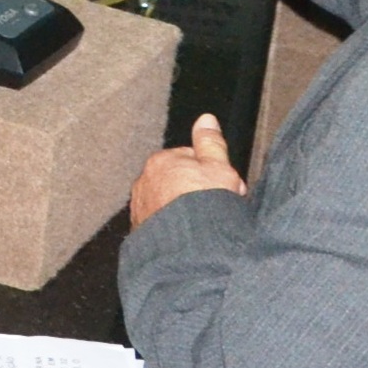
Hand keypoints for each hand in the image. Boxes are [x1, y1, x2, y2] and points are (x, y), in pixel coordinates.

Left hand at [130, 114, 247, 226]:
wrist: (188, 249)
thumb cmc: (205, 205)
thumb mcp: (218, 167)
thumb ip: (211, 142)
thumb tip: (206, 119)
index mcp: (161, 161)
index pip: (190, 159)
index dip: (213, 173)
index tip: (227, 187)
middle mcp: (144, 182)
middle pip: (179, 182)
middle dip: (198, 192)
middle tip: (220, 207)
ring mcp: (139, 208)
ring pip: (170, 204)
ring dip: (186, 211)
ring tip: (206, 225)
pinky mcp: (140, 232)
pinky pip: (162, 225)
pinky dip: (175, 229)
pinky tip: (191, 237)